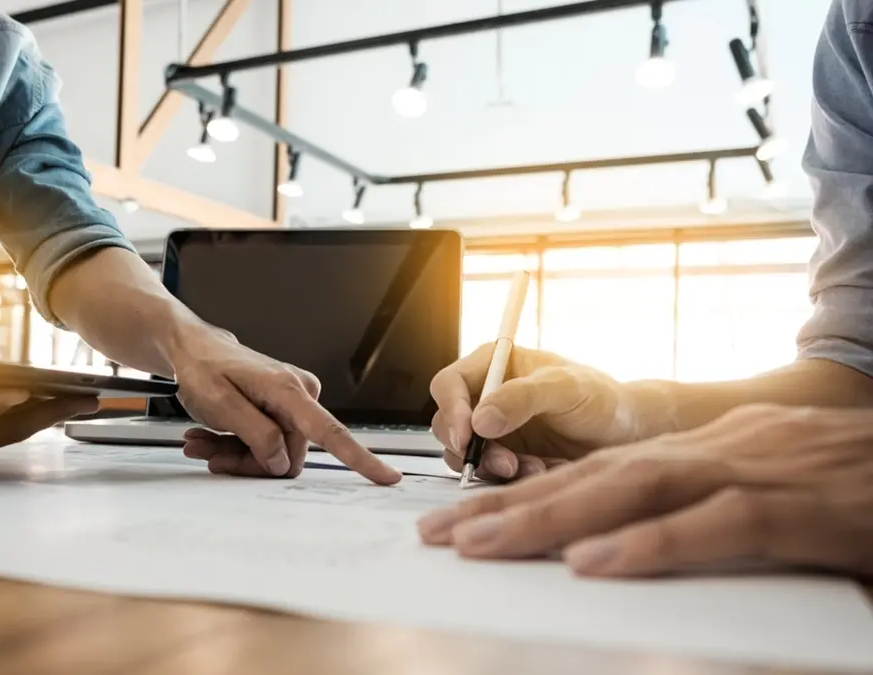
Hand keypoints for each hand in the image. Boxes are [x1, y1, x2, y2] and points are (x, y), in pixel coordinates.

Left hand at [170, 326, 400, 485]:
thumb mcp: (220, 404)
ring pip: (274, 452)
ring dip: (236, 453)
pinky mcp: (282, 409)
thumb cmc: (203, 368)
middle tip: (211, 452)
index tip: (387, 477)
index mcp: (288, 391)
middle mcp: (299, 394)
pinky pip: (267, 442)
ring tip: (204, 441)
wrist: (194, 349)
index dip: (360, 459)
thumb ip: (256, 434)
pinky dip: (236, 445)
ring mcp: (292, 402)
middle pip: (287, 454)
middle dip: (248, 460)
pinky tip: (211, 436)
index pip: (331, 432)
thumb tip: (281, 460)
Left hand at [417, 404, 872, 578]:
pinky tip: (594, 565)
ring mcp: (751, 472)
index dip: (522, 498)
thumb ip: (697, 513)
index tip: (460, 524)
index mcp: (700, 452)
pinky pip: (714, 525)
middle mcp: (711, 452)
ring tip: (484, 545)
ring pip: (633, 490)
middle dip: (510, 507)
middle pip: (592, 477)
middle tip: (440, 536)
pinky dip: (651, 544)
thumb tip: (621, 546)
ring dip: (552, 520)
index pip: (593, 473)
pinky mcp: (795, 508)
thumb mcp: (762, 492)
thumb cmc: (847, 486)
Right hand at [430, 344, 671, 481]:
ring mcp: (492, 430)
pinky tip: (539, 472)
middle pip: (448, 424)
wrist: (626, 435)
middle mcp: (485, 396)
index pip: (449, 385)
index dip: (452, 410)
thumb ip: (521, 398)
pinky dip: (509, 479)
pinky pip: (488, 474)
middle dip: (471, 448)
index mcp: (493, 365)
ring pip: (464, 454)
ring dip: (492, 467)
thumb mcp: (565, 388)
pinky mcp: (504, 457)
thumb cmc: (602, 399)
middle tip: (504, 463)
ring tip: (530, 469)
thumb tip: (480, 419)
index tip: (468, 435)